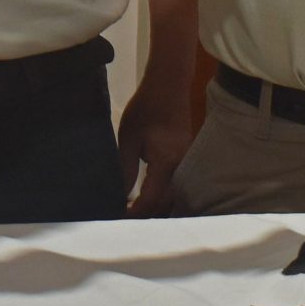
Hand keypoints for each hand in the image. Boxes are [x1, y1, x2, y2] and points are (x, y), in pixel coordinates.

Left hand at [116, 75, 196, 214]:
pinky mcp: (185, 157)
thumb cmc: (145, 110)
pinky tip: (148, 196)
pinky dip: (162, 195)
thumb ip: (125, 170)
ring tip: (135, 211)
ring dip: (156, 207)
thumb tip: (121, 196)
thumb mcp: (128, 140)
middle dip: (146, 215)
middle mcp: (180, 168)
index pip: (151, 201)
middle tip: (124, 219)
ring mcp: (185, 163)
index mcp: (165, 164)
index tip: (119, 219)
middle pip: (166, 204)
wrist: (168, 86)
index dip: (135, 214)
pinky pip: (175, 185)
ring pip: (173, 196)